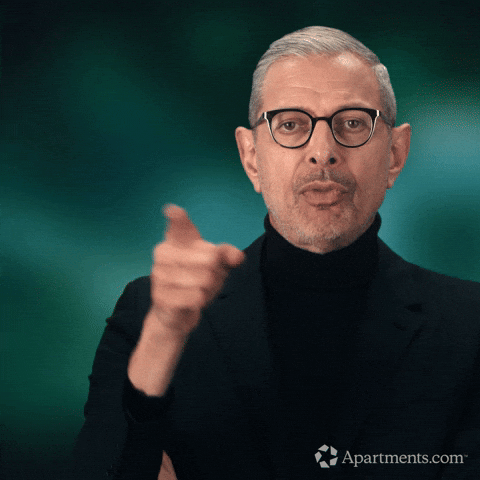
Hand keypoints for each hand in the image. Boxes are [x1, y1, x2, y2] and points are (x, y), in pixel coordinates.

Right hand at [150, 204, 243, 336]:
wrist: (176, 311)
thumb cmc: (196, 279)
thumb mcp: (216, 264)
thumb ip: (227, 255)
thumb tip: (238, 256)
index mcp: (174, 240)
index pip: (178, 224)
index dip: (177, 217)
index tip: (173, 211)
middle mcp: (163, 253)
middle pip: (210, 259)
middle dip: (217, 273)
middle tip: (210, 279)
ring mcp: (159, 274)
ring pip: (204, 280)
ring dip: (211, 289)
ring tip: (201, 289)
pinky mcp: (161, 296)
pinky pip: (196, 297)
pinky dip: (202, 300)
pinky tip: (194, 299)